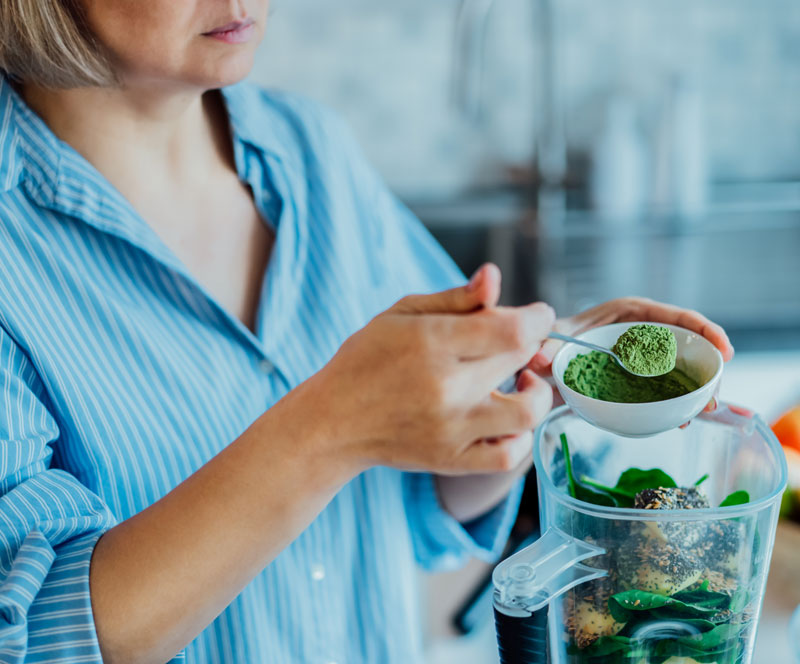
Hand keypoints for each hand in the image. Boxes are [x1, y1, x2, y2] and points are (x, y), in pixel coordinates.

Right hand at [307, 264, 554, 475]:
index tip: (536, 314)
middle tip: (512, 341)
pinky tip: (506, 418)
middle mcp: (446, 388)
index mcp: (432, 343)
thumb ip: (456, 298)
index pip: (513, 329)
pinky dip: (520, 437)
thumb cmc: (366, 360)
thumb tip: (494, 276)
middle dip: (530, 344)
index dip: (537, 317)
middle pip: (521, 360)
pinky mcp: (451, 460)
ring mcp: (451, 429)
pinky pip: (509, 457)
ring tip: (521, 380)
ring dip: (536, 392)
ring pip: (527, 413)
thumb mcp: (402, 314)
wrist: (333, 422)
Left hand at [527, 296, 733, 416]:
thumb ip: (545, 347)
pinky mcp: (640, 380)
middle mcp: (642, 333)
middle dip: (708, 367)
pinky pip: (664, 390)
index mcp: (628, 313)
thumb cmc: (550, 342)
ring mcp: (644, 358)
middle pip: (686, 344)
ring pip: (680, 369)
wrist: (541, 365)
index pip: (675, 316)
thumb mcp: (549, 341)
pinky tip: (680, 422)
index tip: (724, 350)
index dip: (705, 330)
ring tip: (702, 412)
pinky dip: (675, 404)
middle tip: (713, 398)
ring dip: (696, 390)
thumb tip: (539, 358)